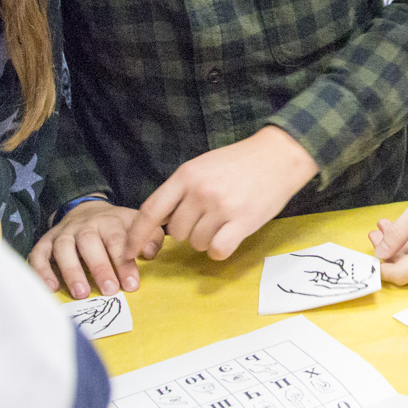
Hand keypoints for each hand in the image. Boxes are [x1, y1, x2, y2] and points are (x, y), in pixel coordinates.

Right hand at [29, 199, 141, 299]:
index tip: (131, 285)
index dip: (124, 263)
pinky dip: (42, 271)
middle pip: (89, 242)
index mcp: (109, 221)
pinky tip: (52, 288)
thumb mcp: (138, 226)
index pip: (117, 240)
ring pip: (63, 249)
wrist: (88, 211)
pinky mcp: (46, 242)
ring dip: (71, 271)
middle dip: (100, 267)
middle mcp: (84, 225)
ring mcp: (63, 233)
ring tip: (81, 293)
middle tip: (109, 291)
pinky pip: (39, 254)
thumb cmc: (117, 227)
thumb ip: (151, 237)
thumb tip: (150, 253)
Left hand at [123, 125, 319, 262]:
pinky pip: (217, 250)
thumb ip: (181, 190)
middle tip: (208, 216)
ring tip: (225, 218)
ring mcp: (221, 207)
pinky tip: (229, 237)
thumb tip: (160, 221)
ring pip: (197, 243)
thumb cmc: (240, 161)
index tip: (128, 251)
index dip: (135, 235)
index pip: (150, 211)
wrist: (279, 155)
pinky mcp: (242, 222)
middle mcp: (200, 192)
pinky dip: (220, 249)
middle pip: (177, 232)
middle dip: (188, 231)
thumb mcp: (203, 165)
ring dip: (207, 238)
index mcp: (186, 175)